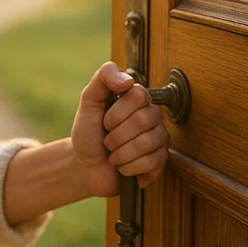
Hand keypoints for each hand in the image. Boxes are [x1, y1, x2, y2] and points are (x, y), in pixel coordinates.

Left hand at [70, 61, 169, 197]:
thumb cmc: (88, 133)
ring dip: (121, 153)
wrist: (86, 166)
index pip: (139, 95)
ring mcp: (159, 137)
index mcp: (135, 99)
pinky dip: (129, 167)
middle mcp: (151, 115)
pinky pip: (152, 163)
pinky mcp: (161, 160)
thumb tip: (127, 79)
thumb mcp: (88, 103)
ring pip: (148, 143)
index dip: (117, 112)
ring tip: (113, 155)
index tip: (104, 121)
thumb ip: (102, 80)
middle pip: (144, 120)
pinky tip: (123, 167)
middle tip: (107, 141)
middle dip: (116, 135)